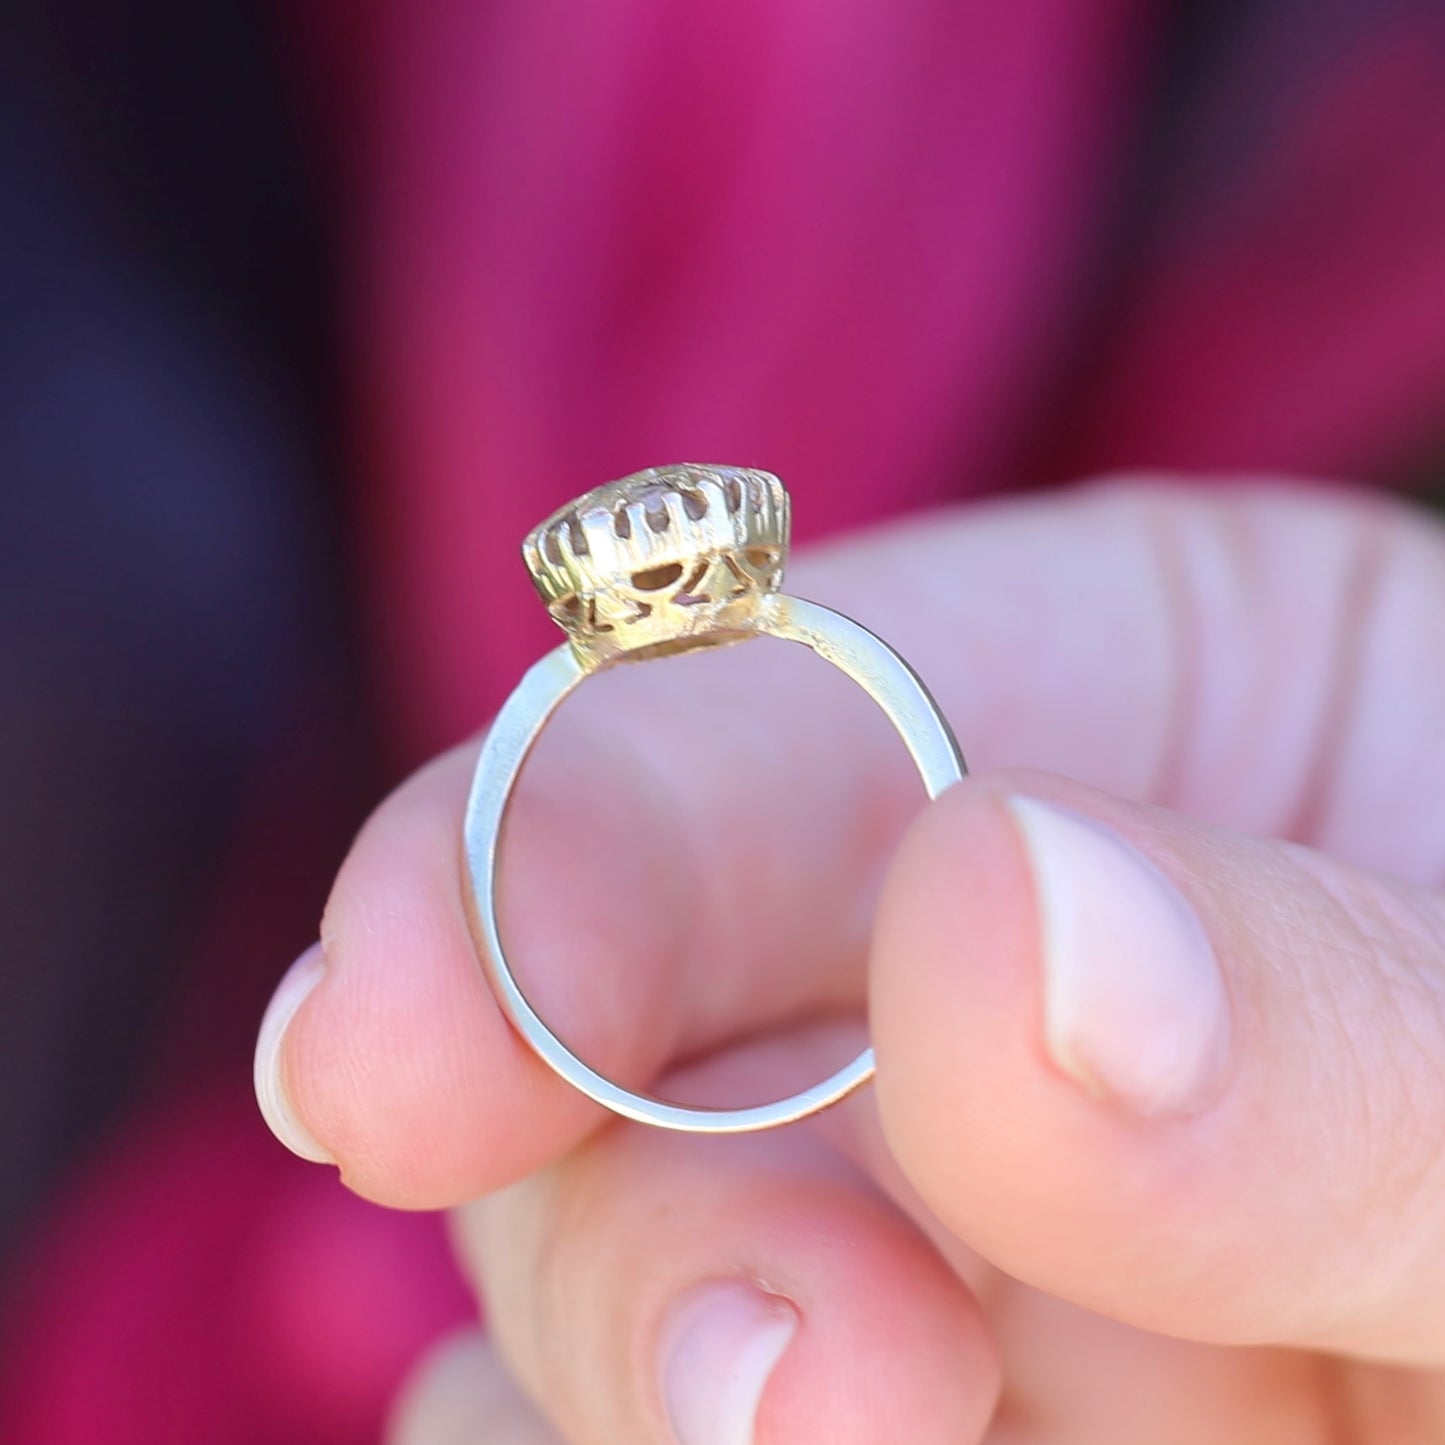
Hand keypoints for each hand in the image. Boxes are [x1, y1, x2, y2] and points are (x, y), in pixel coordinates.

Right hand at [257, 478, 1444, 1443]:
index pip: (709, 731)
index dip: (523, 864)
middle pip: (622, 1062)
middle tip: (824, 1391)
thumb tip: (997, 928)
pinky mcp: (894, 1412)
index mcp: (1071, 720)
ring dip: (703, 1399)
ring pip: (605, 1317)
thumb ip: (1340, 1006)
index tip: (390, 1036)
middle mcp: (920, 971)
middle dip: (657, 1227)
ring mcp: (890, 1225)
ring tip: (951, 1440)